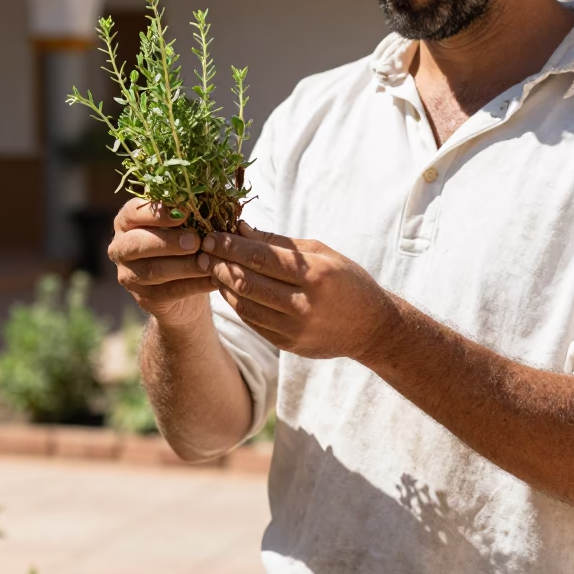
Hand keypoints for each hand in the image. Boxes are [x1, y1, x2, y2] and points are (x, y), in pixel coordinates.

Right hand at [109, 198, 213, 327]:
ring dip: (184, 266)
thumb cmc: (184, 244)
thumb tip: (213, 197)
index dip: (156, 213)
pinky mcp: (143, 298)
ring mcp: (129, 274)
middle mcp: (121, 247)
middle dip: (168, 241)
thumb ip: (191, 212)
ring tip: (207, 262)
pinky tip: (213, 279)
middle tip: (195, 241)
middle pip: (137, 243)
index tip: (183, 213)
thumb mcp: (185, 224)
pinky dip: (194, 285)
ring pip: (153, 270)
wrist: (184, 287)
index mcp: (127, 222)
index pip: (133, 212)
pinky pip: (169, 291)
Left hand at [199, 222, 392, 360]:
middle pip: (248, 281)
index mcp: (316, 275)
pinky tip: (228, 288)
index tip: (212, 235)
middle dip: (220, 263)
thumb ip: (281, 242)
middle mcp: (304, 304)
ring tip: (210, 267)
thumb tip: (242, 229)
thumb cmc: (347, 281)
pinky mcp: (287, 344)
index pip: (262, 257)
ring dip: (222, 284)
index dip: (231, 245)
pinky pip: (252, 321)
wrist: (371, 328)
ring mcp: (294, 328)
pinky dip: (236, 302)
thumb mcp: (323, 253)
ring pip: (244, 304)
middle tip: (203, 249)